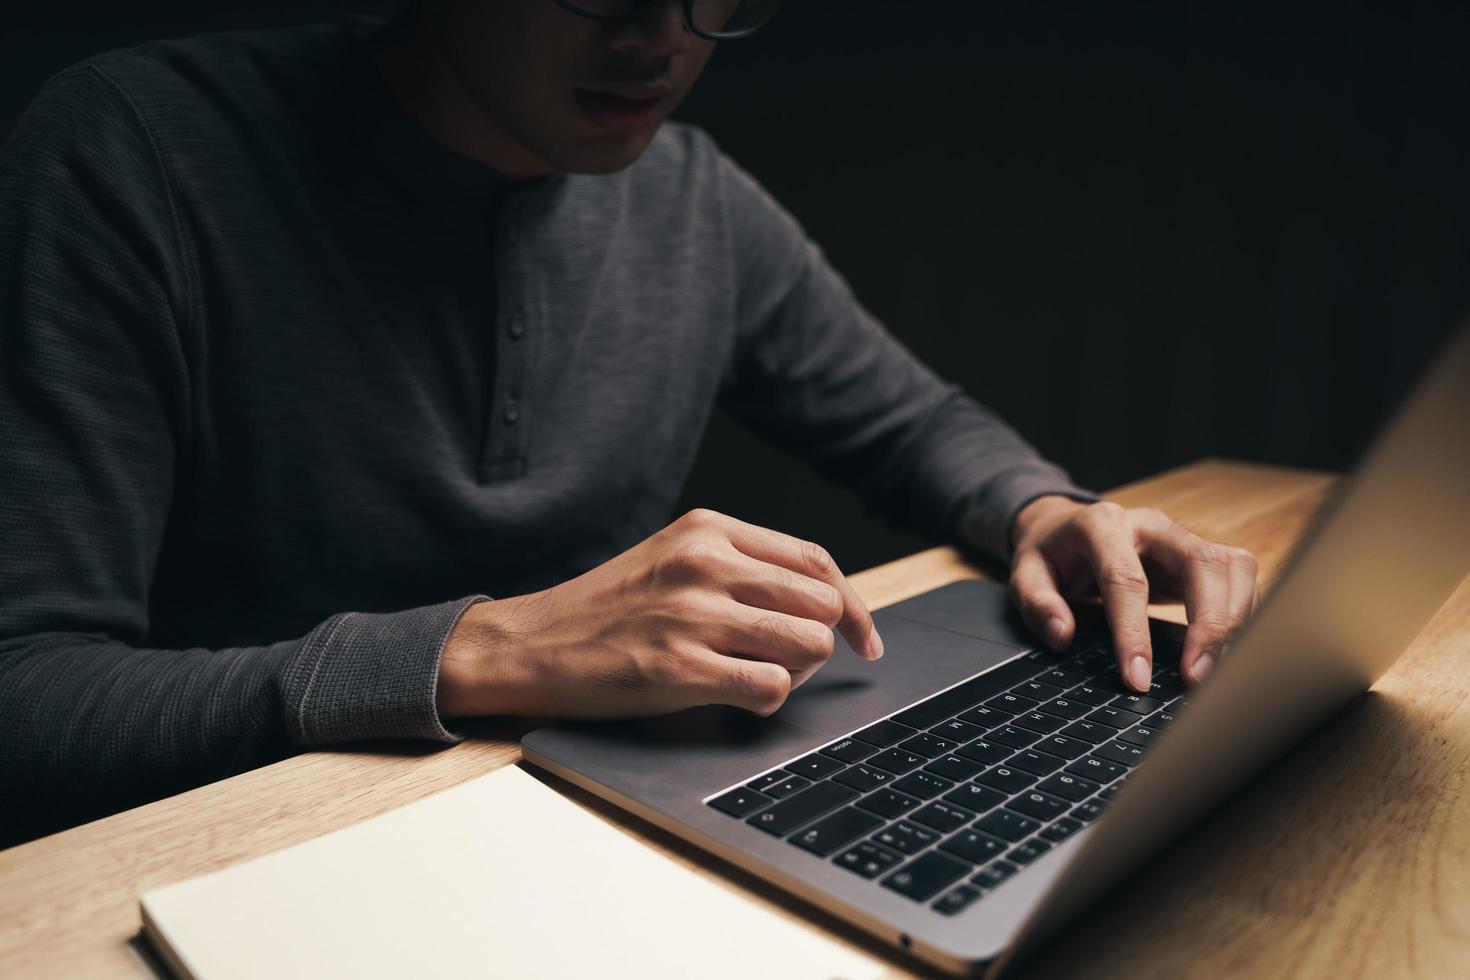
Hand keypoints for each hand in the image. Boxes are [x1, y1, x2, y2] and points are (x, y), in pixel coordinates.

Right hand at [436, 509, 882, 719]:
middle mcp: (705, 563)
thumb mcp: (672, 557)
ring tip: (757, 674)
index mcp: (708, 529)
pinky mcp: (679, 667)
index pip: (815, 561)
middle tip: (790, 660)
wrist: (531, 643)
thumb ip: (738, 566)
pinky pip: (771, 687)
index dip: (851, 604)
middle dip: (822, 639)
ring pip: (808, 643)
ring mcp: (693, 614)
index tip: (861, 636)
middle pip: (821, 602)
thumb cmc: (607, 608)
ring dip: (797, 670)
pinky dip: (768, 698)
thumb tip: (820, 601)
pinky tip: (736, 694)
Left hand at [1009, 496, 1259, 690]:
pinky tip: (1231, 650)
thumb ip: (1037, 603)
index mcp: (1102, 524)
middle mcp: (1152, 524)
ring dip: (1234, 621)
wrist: (1068, 526)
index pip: (1127, 580)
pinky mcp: (1203, 553)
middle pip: (1200, 564)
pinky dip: (1243, 615)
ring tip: (1219, 672)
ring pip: (1232, 567)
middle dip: (1208, 625)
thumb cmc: (1051, 554)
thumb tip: (1062, 635)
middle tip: (1198, 679)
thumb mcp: (1024, 573)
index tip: (1137, 679)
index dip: (1134, 633)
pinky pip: (1240, 579)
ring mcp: (1183, 536)